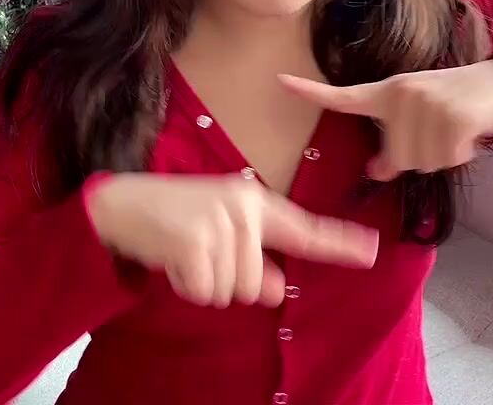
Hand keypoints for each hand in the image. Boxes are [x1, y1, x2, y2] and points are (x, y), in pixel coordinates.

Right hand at [86, 172, 378, 307]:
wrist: (120, 204)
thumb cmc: (173, 217)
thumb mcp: (219, 228)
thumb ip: (255, 256)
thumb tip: (276, 286)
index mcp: (253, 200)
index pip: (302, 228)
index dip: (338, 243)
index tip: (371, 251)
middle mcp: (242, 208)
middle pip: (260, 283)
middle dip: (230, 282)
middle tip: (201, 255)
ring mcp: (219, 224)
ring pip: (234, 291)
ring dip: (208, 285)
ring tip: (186, 254)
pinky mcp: (194, 242)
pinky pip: (207, 292)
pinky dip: (189, 287)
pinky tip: (174, 262)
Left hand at [278, 58, 492, 179]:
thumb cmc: (461, 102)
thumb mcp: (422, 118)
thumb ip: (395, 143)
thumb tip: (376, 171)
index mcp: (389, 92)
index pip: (345, 96)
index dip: (312, 92)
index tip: (279, 81)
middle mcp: (402, 94)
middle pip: (396, 159)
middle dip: (421, 156)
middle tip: (443, 132)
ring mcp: (427, 104)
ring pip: (421, 163)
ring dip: (444, 156)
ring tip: (459, 129)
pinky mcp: (453, 117)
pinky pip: (447, 160)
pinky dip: (463, 154)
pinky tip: (472, 132)